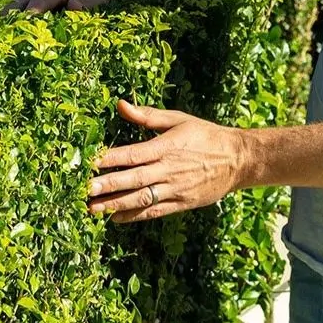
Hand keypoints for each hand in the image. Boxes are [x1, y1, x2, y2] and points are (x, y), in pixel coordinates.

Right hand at [1, 0, 111, 14]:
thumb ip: (86, 2)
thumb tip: (73, 6)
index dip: (32, 10)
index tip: (23, 21)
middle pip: (19, 0)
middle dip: (9, 16)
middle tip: (0, 34)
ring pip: (10, 0)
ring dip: (1, 16)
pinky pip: (9, 2)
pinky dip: (1, 13)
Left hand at [88, 99, 250, 223]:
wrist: (237, 159)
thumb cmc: (205, 136)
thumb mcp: (178, 120)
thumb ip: (148, 116)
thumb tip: (121, 105)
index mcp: (166, 147)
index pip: (132, 154)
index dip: (109, 159)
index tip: (89, 162)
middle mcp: (168, 170)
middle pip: (133, 179)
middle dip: (107, 185)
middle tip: (84, 190)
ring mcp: (174, 189)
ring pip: (141, 199)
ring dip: (115, 204)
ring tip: (92, 209)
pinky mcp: (180, 203)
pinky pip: (154, 211)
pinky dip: (134, 215)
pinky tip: (115, 218)